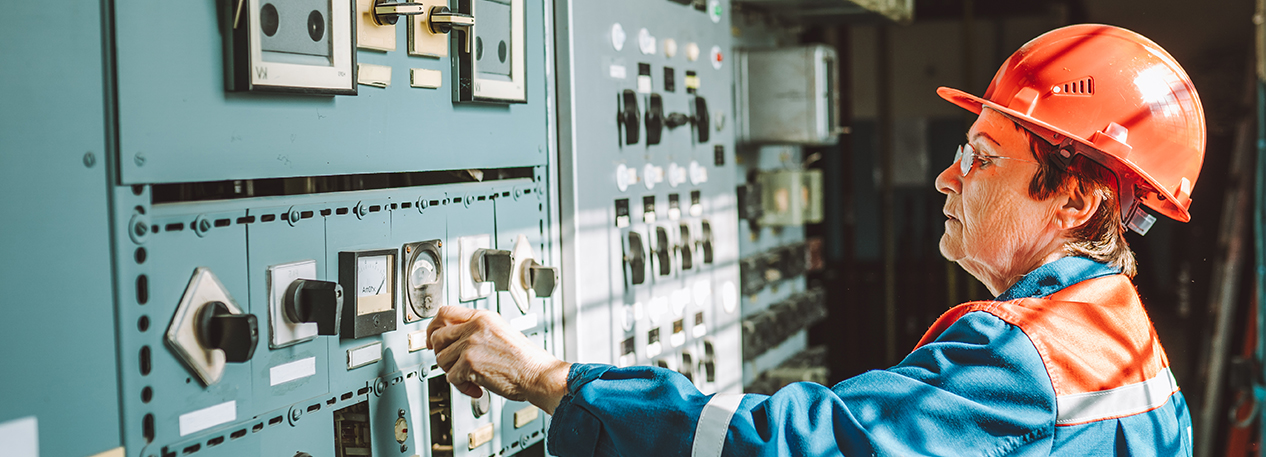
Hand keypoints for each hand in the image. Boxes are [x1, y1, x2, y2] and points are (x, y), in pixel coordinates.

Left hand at [426, 306, 570, 413]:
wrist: (538, 374)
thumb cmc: (525, 360)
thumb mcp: (501, 332)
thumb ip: (478, 331)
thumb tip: (455, 340)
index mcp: (483, 317)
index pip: (445, 312)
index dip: (434, 326)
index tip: (432, 338)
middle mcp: (475, 327)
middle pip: (438, 336)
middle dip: (442, 354)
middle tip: (452, 364)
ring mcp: (471, 344)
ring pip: (441, 359)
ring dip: (453, 373)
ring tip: (470, 377)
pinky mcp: (469, 363)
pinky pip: (451, 378)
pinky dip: (463, 387)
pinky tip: (477, 387)